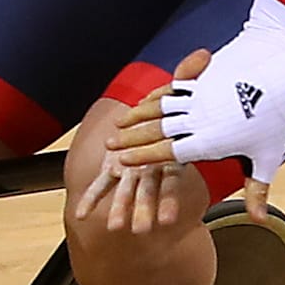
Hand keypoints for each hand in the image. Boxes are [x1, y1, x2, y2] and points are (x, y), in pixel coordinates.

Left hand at [81, 51, 205, 231]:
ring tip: (114, 228)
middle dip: (144, 210)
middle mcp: (154, 166)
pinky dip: (92, 198)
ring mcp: (134, 169)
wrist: (154, 119)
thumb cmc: (176, 108)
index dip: (168, 198)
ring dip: (120, 208)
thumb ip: (189, 76)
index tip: (167, 219)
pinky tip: (82, 214)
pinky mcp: (115, 169)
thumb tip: (203, 54)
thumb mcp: (182, 88)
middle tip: (141, 230)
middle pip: (149, 190)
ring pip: (127, 192)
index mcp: (171, 154)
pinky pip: (102, 185)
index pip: (170, 180)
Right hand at [112, 47, 284, 218]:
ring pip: (160, 108)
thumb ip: (257, 191)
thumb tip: (259, 221)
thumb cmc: (275, 127)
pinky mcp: (205, 82)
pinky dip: (155, 97)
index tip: (122, 161)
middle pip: (158, 131)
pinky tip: (143, 101)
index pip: (169, 152)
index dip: (143, 157)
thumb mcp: (266, 161)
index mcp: (211, 143)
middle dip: (131, 138)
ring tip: (119, 122)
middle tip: (109, 144)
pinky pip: (173, 90)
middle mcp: (201, 121)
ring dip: (137, 116)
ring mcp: (202, 99)